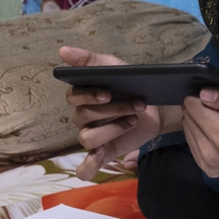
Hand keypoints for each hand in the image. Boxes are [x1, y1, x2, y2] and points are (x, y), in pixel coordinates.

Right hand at [61, 46, 168, 179]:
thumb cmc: (129, 83)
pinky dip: (87, 167)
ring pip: (88, 138)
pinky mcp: (104, 152)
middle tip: (137, 104)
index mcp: (82, 96)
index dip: (89, 96)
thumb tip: (62, 51)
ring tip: (133, 120)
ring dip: (111, 130)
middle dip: (113, 110)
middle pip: (85, 117)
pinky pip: (86, 166)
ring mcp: (92, 136)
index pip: (74, 97)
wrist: (156, 105)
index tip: (108, 93)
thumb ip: (87, 59)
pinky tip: (94, 162)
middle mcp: (83, 118)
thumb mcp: (112, 66)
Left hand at [182, 88, 218, 177]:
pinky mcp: (208, 169)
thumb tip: (204, 94)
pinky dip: (202, 132)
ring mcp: (209, 165)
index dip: (205, 96)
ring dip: (201, 121)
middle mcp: (212, 155)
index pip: (193, 106)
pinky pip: (192, 142)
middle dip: (203, 108)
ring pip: (187, 129)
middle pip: (188, 118)